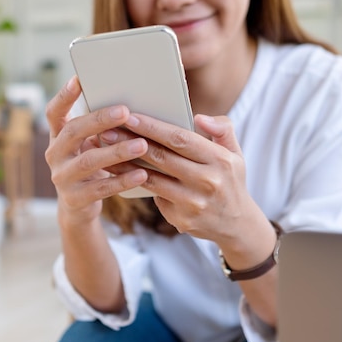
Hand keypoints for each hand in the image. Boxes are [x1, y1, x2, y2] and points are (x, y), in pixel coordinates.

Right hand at [44, 76, 150, 225]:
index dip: (64, 96)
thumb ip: (98, 129)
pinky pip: (101, 189)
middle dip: (99, 120)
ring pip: (88, 161)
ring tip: (142, 145)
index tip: (78, 79)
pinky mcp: (74, 199)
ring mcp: (62, 177)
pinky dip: (123, 180)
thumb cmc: (90, 167)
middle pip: (73, 132)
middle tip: (125, 111)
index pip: (54, 112)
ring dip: (116, 152)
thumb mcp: (87, 146)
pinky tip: (142, 174)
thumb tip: (130, 105)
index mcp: (57, 137)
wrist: (78, 207)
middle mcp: (55, 154)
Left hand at [101, 112, 254, 242]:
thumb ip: (222, 129)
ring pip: (152, 179)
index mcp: (220, 160)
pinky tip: (117, 173)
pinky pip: (154, 196)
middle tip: (107, 130)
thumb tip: (200, 117)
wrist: (237, 225)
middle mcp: (207, 182)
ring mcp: (193, 203)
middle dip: (131, 142)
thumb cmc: (230, 180)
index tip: (131, 116)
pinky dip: (134, 183)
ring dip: (124, 165)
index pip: (181, 140)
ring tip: (104, 150)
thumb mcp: (235, 153)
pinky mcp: (181, 219)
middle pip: (162, 158)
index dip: (154, 127)